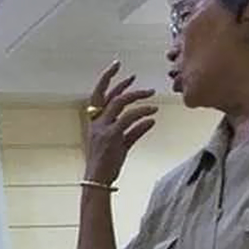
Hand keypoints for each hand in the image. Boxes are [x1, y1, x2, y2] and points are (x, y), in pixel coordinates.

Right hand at [84, 62, 157, 185]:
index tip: (117, 67)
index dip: (107, 80)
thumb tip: (151, 120)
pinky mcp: (112, 136)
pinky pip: (129, 118)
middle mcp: (97, 123)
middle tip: (134, 75)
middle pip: (107, 95)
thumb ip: (135, 131)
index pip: (98, 96)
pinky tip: (153, 112)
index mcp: (95, 123)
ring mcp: (103, 129)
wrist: (98, 181)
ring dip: (137, 96)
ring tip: (151, 94)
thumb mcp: (122, 145)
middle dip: (120, 82)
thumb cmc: (107, 165)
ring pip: (119, 103)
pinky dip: (143, 112)